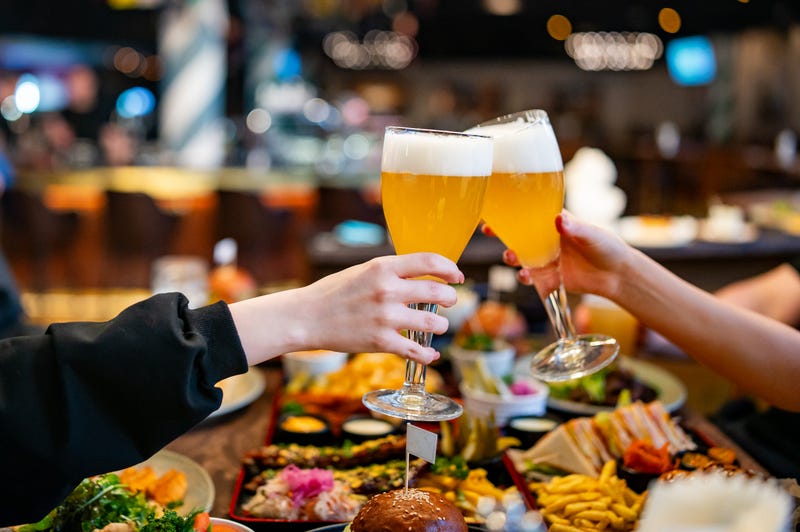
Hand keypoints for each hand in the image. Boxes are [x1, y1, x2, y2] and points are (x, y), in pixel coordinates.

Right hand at [231, 253, 463, 365]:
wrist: (307, 317)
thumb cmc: (334, 292)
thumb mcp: (363, 270)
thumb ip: (391, 271)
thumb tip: (422, 273)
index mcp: (383, 267)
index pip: (429, 261)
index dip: (450, 268)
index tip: (457, 276)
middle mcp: (387, 290)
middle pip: (438, 291)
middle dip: (451, 297)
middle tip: (451, 301)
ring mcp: (385, 317)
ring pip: (433, 322)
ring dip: (442, 326)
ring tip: (439, 326)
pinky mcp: (381, 342)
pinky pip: (416, 350)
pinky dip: (428, 355)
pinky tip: (430, 354)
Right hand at [487, 211, 631, 298]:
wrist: (617, 276)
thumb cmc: (607, 247)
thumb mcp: (592, 235)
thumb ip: (575, 227)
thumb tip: (559, 218)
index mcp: (556, 223)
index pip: (529, 214)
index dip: (511, 211)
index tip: (494, 208)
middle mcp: (547, 240)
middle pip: (518, 234)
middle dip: (502, 232)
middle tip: (489, 230)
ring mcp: (546, 259)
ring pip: (521, 256)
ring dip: (511, 256)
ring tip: (510, 257)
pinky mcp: (548, 277)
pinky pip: (530, 276)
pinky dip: (524, 276)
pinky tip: (524, 276)